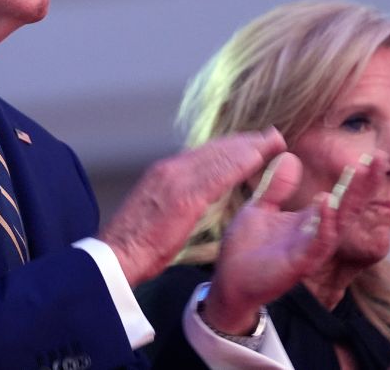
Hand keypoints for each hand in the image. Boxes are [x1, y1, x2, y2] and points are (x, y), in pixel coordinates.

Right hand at [99, 128, 286, 286]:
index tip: (253, 143)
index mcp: (164, 172)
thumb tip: (193, 195)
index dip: (231, 146)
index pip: (204, 153)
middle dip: (246, 141)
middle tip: (272, 134)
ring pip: (220, 156)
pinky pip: (218, 174)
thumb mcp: (156, 211)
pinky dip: (240, 163)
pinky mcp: (184, 197)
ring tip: (273, 140)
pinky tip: (258, 157)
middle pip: (215, 148)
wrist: (116, 255)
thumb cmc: (135, 242)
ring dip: (249, 146)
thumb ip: (175, 197)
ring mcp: (176, 180)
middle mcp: (170, 169)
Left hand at [201, 152, 383, 333]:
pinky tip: (327, 201)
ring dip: (350, 198)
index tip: (374, 155)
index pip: (342, 196)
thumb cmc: (246, 248)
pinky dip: (325, 222)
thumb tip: (290, 156)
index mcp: (311, 220)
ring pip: (340, 222)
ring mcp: (311, 249)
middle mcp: (317, 234)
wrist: (228, 281)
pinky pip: (319, 242)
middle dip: (366, 184)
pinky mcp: (300, 263)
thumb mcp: (260, 208)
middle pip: (350, 207)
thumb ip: (276, 186)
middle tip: (381, 159)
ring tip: (359, 171)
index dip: (358, 178)